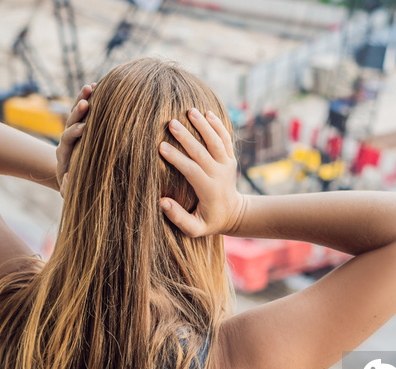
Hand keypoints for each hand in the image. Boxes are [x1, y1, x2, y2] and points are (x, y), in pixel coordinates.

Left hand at [56, 83, 95, 197]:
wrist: (69, 177)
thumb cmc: (73, 186)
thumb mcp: (69, 191)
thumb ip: (67, 187)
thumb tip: (68, 177)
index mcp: (63, 153)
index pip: (67, 139)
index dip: (73, 133)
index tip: (83, 128)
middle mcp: (67, 139)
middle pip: (69, 121)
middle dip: (77, 112)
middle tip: (86, 103)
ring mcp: (73, 131)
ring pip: (76, 112)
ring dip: (82, 99)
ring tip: (91, 86)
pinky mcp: (81, 126)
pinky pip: (84, 111)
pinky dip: (90, 99)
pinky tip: (97, 86)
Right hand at [158, 108, 245, 237]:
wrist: (235, 214)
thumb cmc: (209, 222)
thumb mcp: (194, 229)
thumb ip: (178, 218)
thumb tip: (162, 202)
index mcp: (209, 190)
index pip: (191, 170)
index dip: (176, 158)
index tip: (161, 146)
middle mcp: (219, 174)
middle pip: (202, 152)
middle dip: (186, 137)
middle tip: (171, 123)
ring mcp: (226, 164)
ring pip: (216, 141)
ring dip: (203, 125)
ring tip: (190, 111)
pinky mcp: (230, 159)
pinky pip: (225, 139)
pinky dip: (218, 125)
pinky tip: (207, 113)